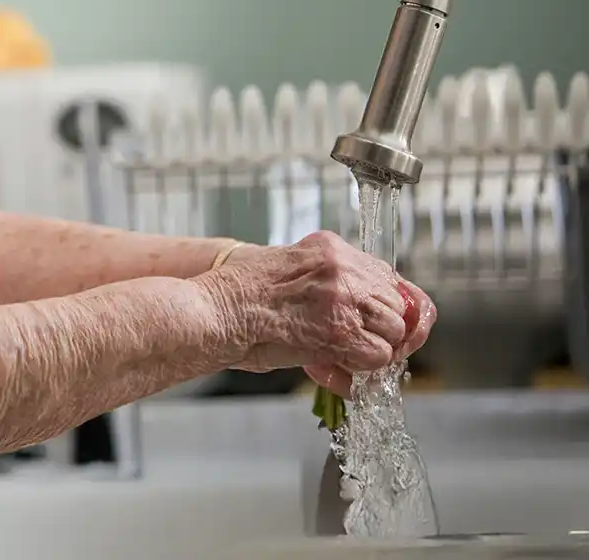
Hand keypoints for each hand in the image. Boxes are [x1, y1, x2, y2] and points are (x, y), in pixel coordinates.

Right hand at [203, 230, 435, 393]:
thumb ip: (326, 286)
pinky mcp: (341, 329)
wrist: (217, 310)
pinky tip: (339, 365)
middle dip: (386, 328)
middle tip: (364, 346)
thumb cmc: (240, 295)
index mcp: (328, 247)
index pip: (385, 275)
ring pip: (394, 329)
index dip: (389, 304)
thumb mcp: (288, 272)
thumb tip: (361, 319)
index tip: (385, 323)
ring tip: (347, 356)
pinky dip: (364, 367)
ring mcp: (343, 295)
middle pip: (396, 302)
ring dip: (376, 348)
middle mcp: (341, 265)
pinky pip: (379, 355)